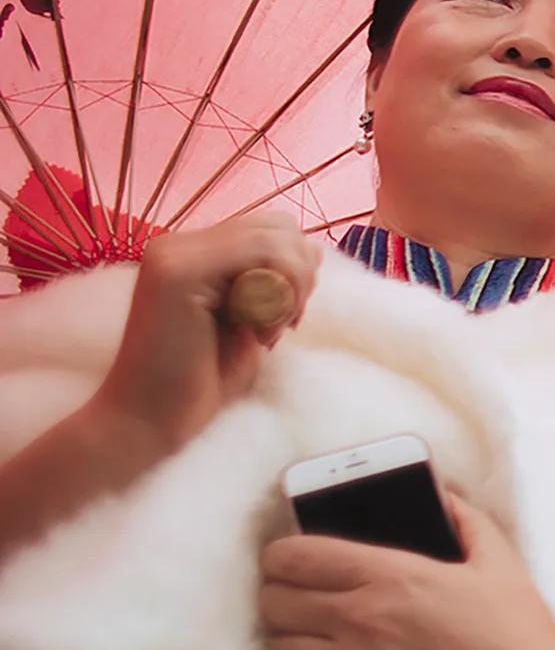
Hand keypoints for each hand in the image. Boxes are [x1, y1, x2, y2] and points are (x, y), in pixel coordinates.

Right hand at [97, 215, 322, 447]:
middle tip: (285, 323)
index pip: (271, 230)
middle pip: (279, 226)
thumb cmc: (198, 381)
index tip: (288, 318)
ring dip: (292, 287)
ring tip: (270, 330)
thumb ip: (272, 281)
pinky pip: (261, 253)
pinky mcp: (178, 272)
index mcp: (191, 252)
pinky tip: (260, 332)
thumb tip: (312, 251)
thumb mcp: (249, 318)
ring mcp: (173, 253)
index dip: (297, 269)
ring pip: (276, 237)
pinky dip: (280, 293)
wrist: (148, 422)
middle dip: (300, 274)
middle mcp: (177, 244)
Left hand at [259, 495, 554, 649]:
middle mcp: (358, 620)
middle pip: (274, 603)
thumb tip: (441, 495)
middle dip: (283, 597)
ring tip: (320, 645)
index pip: (294, 556)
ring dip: (295, 644)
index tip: (289, 561)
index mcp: (391, 575)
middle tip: (306, 602)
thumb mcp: (500, 563)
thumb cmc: (518, 638)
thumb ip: (465, 520)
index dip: (282, 556)